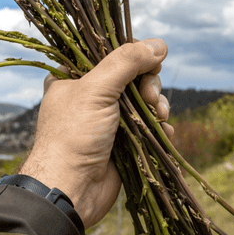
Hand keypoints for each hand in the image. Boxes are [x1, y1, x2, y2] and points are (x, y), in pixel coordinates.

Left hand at [18, 38, 173, 228]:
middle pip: (134, 74)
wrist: (71, 190)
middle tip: (149, 97)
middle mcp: (91, 94)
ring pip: (144, 99)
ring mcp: (109, 118)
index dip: (134, 55)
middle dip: (149, 84)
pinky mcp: (124, 140)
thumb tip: (159, 44)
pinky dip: (159, 126)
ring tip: (158, 116)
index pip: (111, 52)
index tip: (148, 63)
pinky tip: (163, 131)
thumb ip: (127, 62)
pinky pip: (149, 124)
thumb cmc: (73, 135)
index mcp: (74, 76)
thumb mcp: (96, 89)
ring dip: (158, 104)